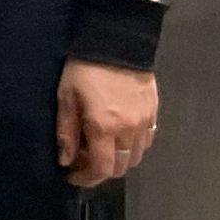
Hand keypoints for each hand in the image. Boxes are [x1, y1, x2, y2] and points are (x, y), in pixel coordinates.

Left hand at [56, 59, 157, 185]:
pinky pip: (147, 141)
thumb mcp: (66, 97)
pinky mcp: (154, 113)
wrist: (118, 41)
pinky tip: (119, 136)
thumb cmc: (84, 69)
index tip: (72, 176)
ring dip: (118, 160)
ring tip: (100, 148)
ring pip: (136, 157)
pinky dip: (133, 147)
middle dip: (100, 171)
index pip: (100, 169)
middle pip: (120, 168)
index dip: (85, 178)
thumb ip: (66, 132)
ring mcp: (145, 122)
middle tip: (82, 160)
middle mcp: (128, 131)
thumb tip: (66, 160)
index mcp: (104, 128)